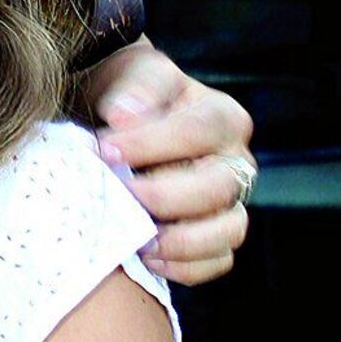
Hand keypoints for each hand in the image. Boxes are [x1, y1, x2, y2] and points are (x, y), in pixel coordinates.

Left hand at [83, 39, 253, 285]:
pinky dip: (185, 266)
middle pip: (217, 187)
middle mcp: (235, 161)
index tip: (105, 149)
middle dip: (162, 195)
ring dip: (179, 239)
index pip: (199, 132)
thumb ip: (134, 87)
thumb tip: (125, 116)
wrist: (110, 128)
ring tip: (135, 236)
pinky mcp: (216, 236)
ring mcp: (230, 202)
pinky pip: (217, 261)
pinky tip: (146, 258)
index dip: (152, 143)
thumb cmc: (123, 98)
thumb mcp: (127, 74)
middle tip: (116, 193)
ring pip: (227, 230)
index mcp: (220, 116)